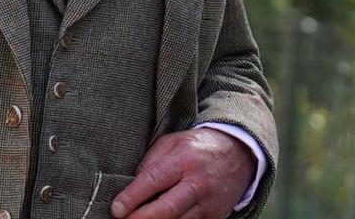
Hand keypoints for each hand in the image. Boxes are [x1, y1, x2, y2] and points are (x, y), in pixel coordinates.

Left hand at [110, 128, 255, 218]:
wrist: (237, 154)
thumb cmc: (195, 147)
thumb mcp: (170, 143)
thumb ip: (150, 161)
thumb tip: (131, 184)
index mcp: (182, 160)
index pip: (153, 181)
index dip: (132, 197)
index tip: (116, 209)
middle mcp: (197, 184)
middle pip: (166, 209)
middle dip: (141, 218)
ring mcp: (208, 203)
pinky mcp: (215, 217)